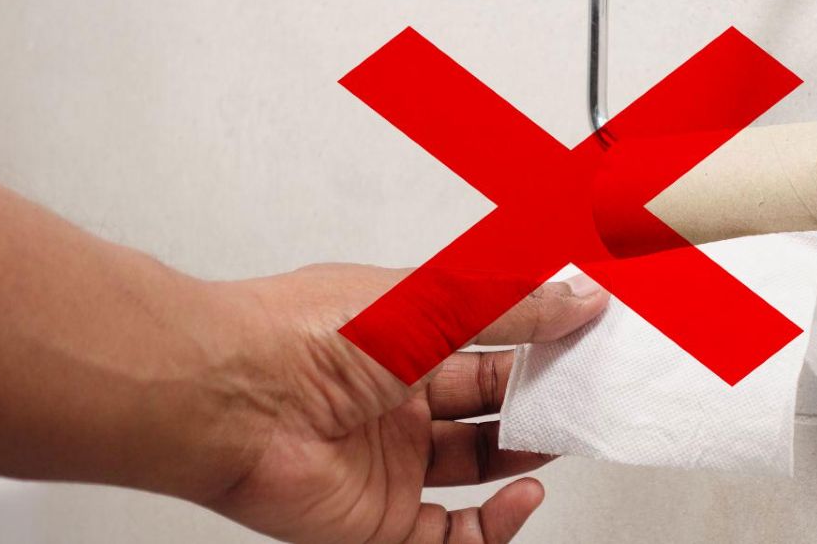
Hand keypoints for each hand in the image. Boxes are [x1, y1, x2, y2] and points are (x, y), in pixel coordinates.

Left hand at [202, 264, 607, 543]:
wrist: (233, 397)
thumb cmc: (313, 333)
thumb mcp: (435, 303)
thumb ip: (513, 308)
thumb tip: (578, 297)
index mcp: (405, 339)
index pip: (488, 343)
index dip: (536, 343)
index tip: (584, 340)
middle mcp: (396, 399)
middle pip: (486, 407)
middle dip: (536, 402)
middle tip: (582, 397)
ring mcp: (387, 461)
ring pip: (473, 470)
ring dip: (522, 459)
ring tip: (559, 442)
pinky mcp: (377, 519)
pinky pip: (448, 537)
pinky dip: (493, 527)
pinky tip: (520, 496)